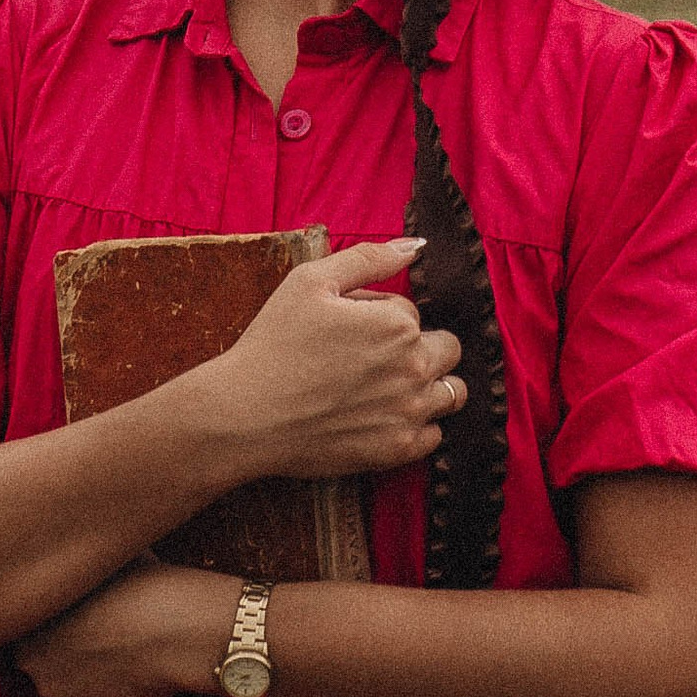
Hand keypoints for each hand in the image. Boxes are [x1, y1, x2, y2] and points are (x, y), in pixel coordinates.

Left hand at [16, 561, 235, 696]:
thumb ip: (79, 568)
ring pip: (60, 687)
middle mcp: (29, 660)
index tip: (79, 618)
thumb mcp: (102, 563)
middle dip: (61, 653)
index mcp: (28, 617)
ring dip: (80, 678)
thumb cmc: (144, 585)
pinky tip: (124, 679)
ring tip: (116, 659)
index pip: (26, 627)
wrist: (175, 630)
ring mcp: (52, 691)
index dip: (54, 623)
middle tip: (99, 639)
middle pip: (38, 661)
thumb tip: (82, 549)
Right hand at [191, 236, 463, 480]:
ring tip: (386, 388)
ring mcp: (408, 413)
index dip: (380, 318)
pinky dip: (418, 425)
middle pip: (447, 350)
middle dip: (419, 347)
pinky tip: (383, 417)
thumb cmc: (274, 344)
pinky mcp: (396, 450)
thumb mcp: (311, 281)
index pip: (412, 314)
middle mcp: (413, 369)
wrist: (244, 414)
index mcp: (397, 325)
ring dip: (430, 386)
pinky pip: (434, 435)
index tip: (347, 332)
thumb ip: (370, 258)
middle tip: (374, 359)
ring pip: (451, 394)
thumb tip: (416, 246)